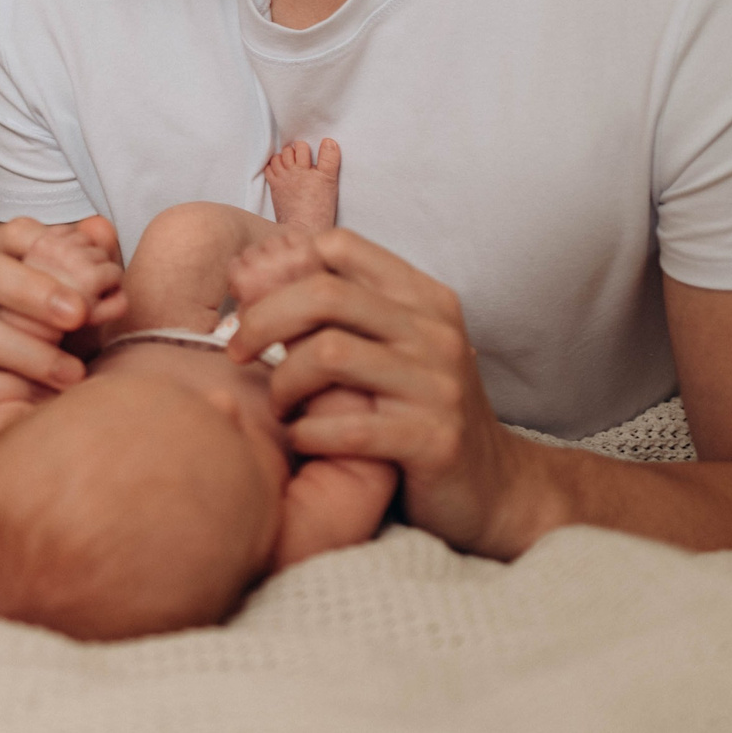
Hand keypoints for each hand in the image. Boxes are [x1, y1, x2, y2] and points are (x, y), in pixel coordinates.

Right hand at [0, 216, 125, 446]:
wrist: (25, 418)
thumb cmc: (51, 353)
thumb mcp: (78, 312)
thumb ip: (92, 270)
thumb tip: (100, 230)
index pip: (10, 236)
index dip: (48, 246)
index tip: (93, 273)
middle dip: (28, 288)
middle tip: (79, 315)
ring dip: (24, 349)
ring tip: (73, 375)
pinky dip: (0, 390)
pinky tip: (37, 403)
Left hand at [226, 227, 534, 557]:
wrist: (495, 486)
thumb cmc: (420, 408)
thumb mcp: (393, 343)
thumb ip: (340, 306)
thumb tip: (249, 269)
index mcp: (423, 297)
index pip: (339, 246)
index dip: (281, 266)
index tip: (250, 299)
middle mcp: (434, 332)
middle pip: (323, 294)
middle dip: (262, 319)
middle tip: (237, 351)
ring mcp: (437, 385)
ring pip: (328, 353)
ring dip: (283, 381)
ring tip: (278, 404)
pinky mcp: (433, 441)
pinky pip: (347, 426)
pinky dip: (308, 432)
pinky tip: (301, 438)